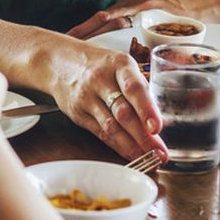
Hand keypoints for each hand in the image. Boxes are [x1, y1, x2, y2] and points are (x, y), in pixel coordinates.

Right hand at [53, 39, 164, 160]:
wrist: (59, 62)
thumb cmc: (98, 64)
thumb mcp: (120, 65)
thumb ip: (138, 87)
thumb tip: (160, 117)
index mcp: (118, 64)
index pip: (134, 88)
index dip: (146, 109)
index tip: (157, 128)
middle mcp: (101, 80)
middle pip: (123, 112)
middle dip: (143, 136)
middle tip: (159, 152)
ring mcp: (86, 98)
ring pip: (111, 127)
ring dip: (131, 146)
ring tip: (148, 157)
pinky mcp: (77, 113)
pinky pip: (100, 133)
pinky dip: (117, 146)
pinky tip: (129, 153)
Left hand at [67, 0, 207, 39]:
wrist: (210, 4)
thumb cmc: (189, 22)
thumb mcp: (164, 35)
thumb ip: (149, 47)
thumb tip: (136, 70)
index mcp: (134, 14)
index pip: (105, 25)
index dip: (87, 35)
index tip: (69, 45)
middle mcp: (133, 5)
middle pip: (101, 20)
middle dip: (82, 32)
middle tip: (62, 43)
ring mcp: (139, 2)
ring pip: (109, 15)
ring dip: (92, 27)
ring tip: (74, 38)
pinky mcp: (149, 2)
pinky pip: (127, 11)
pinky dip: (113, 18)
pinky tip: (101, 24)